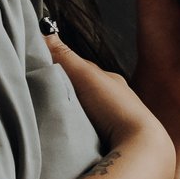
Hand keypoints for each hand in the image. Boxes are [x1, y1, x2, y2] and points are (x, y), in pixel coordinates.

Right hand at [45, 31, 170, 160]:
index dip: (60, 68)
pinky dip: (78, 132)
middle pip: (82, 93)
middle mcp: (115, 100)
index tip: (39, 71)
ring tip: (53, 119)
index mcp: (111, 81)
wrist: (140, 148)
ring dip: (71, 115)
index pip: (80, 70)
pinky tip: (68, 137)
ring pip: (86, 114)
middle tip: (41, 97)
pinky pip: (89, 133)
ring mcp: (115, 123)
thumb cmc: (116, 107)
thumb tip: (44, 30)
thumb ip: (65, 56)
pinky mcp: (112, 142)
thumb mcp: (86, 76)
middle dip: (64, 93)